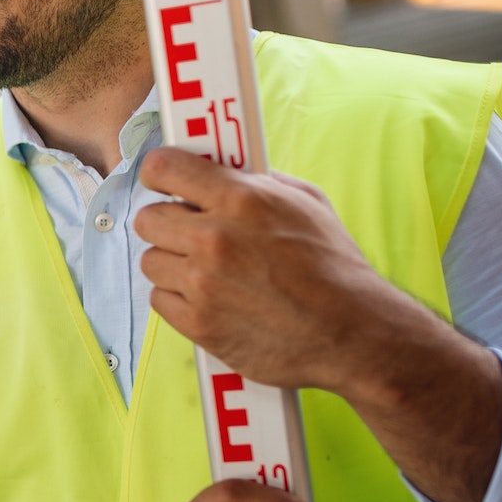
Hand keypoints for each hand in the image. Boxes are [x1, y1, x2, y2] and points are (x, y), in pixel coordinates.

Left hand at [135, 147, 412, 393]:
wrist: (353, 333)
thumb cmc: (335, 267)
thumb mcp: (308, 203)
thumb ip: (260, 183)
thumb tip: (227, 169)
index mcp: (241, 199)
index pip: (164, 168)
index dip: (159, 174)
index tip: (163, 182)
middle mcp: (214, 237)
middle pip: (148, 218)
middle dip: (167, 223)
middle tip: (189, 233)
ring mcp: (202, 283)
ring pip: (150, 261)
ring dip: (173, 264)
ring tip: (207, 271)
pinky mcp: (198, 323)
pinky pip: (160, 299)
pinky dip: (179, 299)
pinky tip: (210, 299)